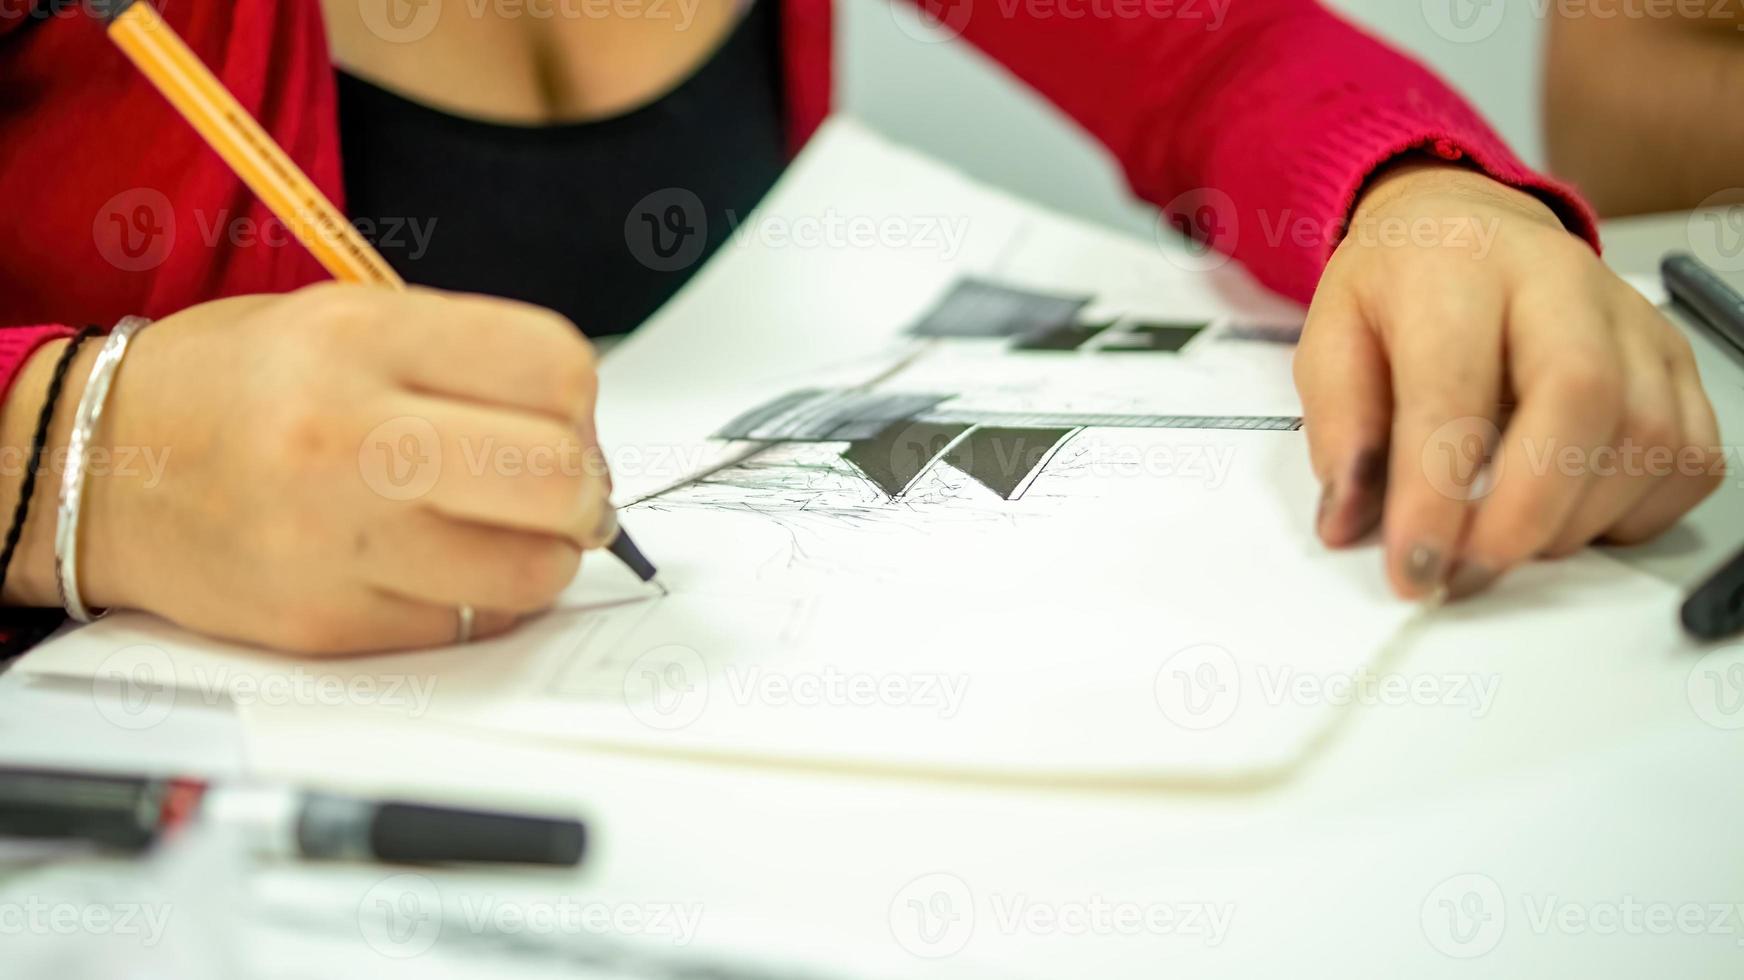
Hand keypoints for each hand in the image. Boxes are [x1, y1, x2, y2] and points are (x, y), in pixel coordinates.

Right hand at [84, 284, 610, 653]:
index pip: (554, 369)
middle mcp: (350, 437)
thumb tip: (580, 435)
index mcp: (363, 340)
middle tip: (561, 492)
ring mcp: (338, 541)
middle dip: (583, 491)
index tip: (562, 421)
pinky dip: (480, 601)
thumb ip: (468, 362)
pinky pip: (469, 625)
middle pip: (558, 477)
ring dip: (541, 556)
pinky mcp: (328, 624)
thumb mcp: (347, 320)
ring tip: (500, 531)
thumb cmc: (236, 388)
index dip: (580, 404)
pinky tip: (438, 564)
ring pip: (532, 571)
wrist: (100, 469)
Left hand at [1295, 162, 1724, 598]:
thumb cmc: (1400, 289)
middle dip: (1525, 514)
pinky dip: (1636, 513)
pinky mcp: (1676, 359)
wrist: (1465, 227)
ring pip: (1648, 437)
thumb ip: (1338, 427)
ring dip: (1575, 522)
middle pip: (1582, 399)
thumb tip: (1347, 521)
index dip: (1436, 495)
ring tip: (1503, 543)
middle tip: (1467, 576)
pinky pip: (1690, 456)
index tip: (1415, 571)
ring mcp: (1633, 320)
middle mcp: (1561, 281)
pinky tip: (1570, 517)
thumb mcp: (1332, 337)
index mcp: (1460, 267)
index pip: (1456, 387)